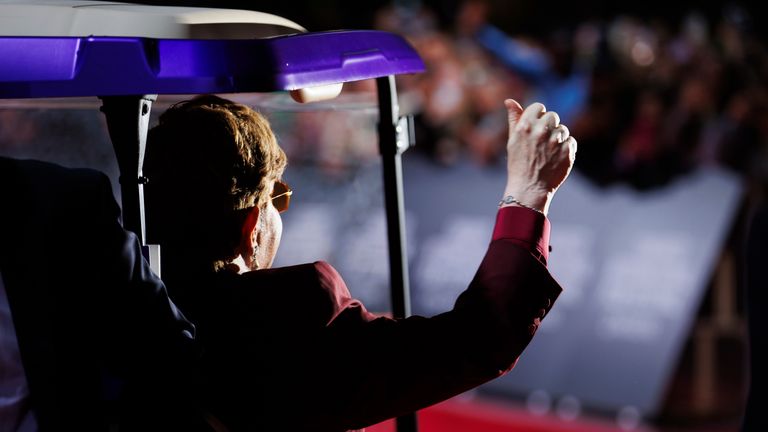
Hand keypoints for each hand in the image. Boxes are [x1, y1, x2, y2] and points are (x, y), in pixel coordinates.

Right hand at [502, 99, 575, 214]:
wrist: (529, 189)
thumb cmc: (518, 164)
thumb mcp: (512, 141)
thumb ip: (514, 119)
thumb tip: (509, 100)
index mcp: (525, 126)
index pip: (539, 107)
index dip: (538, 115)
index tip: (536, 125)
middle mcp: (541, 131)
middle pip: (553, 116)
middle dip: (549, 125)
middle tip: (542, 140)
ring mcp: (555, 142)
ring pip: (563, 129)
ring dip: (558, 137)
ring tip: (548, 151)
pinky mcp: (567, 152)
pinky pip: (570, 141)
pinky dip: (565, 148)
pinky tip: (555, 157)